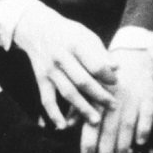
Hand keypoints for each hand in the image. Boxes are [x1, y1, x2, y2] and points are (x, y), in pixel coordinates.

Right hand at [9, 6, 114, 127]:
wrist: (35, 27)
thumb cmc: (67, 32)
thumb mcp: (84, 34)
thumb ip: (100, 52)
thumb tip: (116, 68)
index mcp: (75, 43)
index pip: (94, 64)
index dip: (107, 76)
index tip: (116, 82)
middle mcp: (61, 56)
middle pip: (82, 81)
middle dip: (99, 96)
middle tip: (114, 106)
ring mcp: (49, 69)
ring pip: (67, 92)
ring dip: (82, 108)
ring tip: (96, 121)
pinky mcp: (40, 78)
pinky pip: (46, 98)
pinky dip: (53, 113)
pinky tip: (63, 126)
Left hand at [83, 48, 152, 152]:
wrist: (134, 56)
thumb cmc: (108, 77)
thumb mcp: (92, 86)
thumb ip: (80, 106)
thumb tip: (67, 125)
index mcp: (97, 92)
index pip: (91, 118)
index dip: (89, 138)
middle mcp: (114, 94)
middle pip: (110, 124)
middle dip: (107, 144)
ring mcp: (132, 94)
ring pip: (127, 121)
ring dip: (124, 140)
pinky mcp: (149, 93)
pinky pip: (147, 113)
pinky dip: (144, 127)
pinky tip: (140, 141)